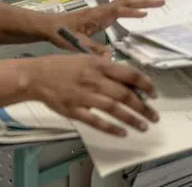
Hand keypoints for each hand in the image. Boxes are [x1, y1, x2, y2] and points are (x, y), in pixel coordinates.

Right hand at [22, 54, 157, 135]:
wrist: (37, 76)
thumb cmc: (63, 66)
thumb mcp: (87, 59)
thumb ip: (107, 69)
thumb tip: (128, 81)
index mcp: (99, 64)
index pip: (129, 74)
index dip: (145, 84)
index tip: (154, 94)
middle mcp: (94, 79)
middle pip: (125, 94)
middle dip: (143, 107)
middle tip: (154, 116)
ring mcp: (84, 96)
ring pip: (114, 109)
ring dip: (131, 119)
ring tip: (143, 126)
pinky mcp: (74, 110)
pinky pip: (96, 121)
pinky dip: (110, 128)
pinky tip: (122, 132)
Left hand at [47, 0, 165, 52]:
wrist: (50, 26)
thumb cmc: (62, 34)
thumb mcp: (77, 43)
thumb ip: (93, 49)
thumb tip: (110, 57)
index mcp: (98, 15)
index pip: (119, 10)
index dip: (133, 11)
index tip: (147, 13)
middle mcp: (102, 9)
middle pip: (126, 0)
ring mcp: (102, 10)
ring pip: (124, 0)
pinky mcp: (101, 13)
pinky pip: (120, 5)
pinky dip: (132, 2)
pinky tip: (138, 5)